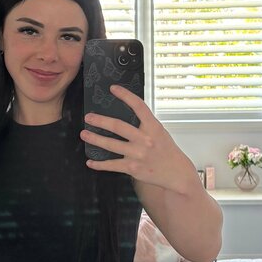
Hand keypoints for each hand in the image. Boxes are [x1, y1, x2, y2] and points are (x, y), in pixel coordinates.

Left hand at [81, 85, 198, 194]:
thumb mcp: (159, 132)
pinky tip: (90, 162)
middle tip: (89, 117)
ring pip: (111, 145)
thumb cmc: (166, 150)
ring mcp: (138, 154)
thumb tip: (125, 114)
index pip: (139, 106)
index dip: (125, 95)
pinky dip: (99, 164)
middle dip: (100, 121)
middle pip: (118, 126)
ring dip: (95, 139)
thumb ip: (144, 124)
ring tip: (84, 134)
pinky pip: (112, 165)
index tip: (113, 88)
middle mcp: (145, 139)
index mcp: (153, 127)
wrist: (176, 172)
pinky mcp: (132, 168)